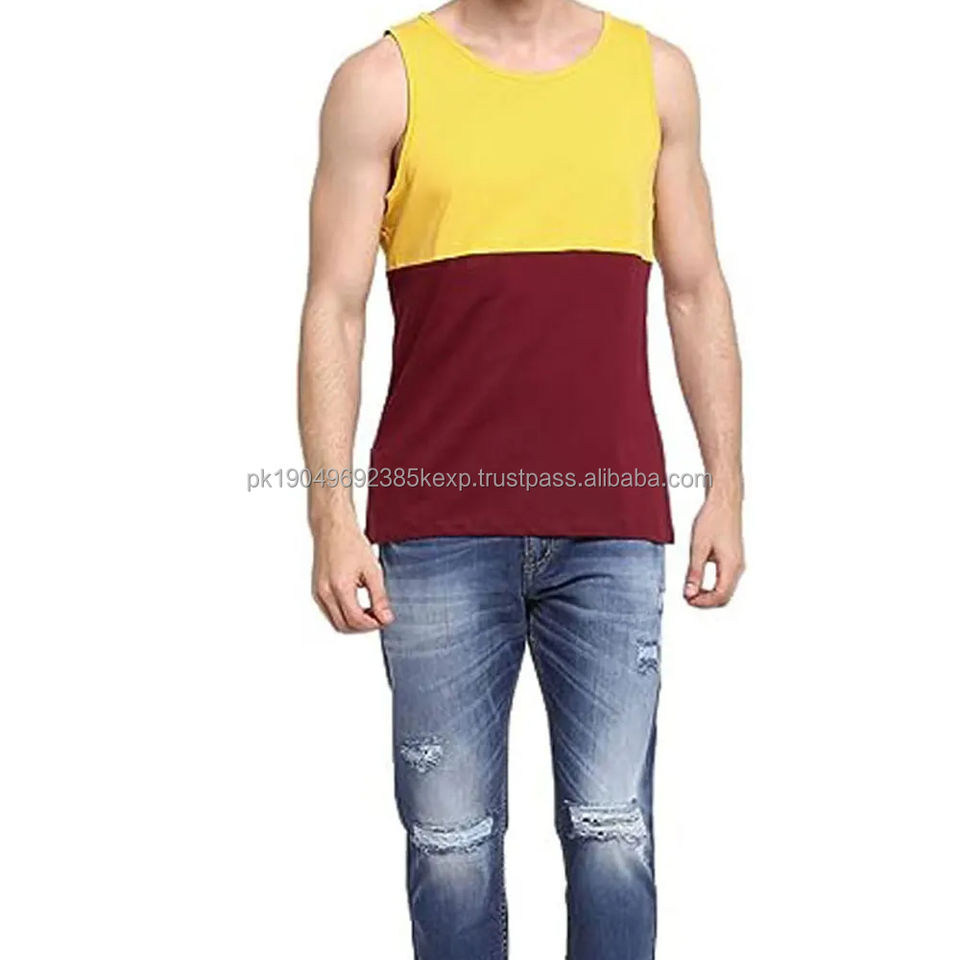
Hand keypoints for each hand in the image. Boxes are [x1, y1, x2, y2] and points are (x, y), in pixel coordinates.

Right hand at [311, 516, 393, 631]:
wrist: (333, 529)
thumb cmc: (350, 543)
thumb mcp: (373, 571)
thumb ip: (380, 597)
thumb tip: (385, 617)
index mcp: (340, 587)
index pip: (356, 620)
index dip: (373, 624)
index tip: (384, 619)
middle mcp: (325, 592)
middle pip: (344, 626)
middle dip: (363, 626)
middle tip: (378, 617)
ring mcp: (318, 593)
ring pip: (335, 622)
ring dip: (353, 622)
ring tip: (369, 611)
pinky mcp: (317, 591)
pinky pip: (329, 612)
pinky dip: (343, 614)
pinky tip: (357, 605)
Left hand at [684, 495, 744, 606]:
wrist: (724, 502)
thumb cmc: (713, 519)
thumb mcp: (698, 548)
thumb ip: (694, 573)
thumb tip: (690, 592)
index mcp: (731, 566)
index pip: (720, 596)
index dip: (703, 602)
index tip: (688, 599)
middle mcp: (738, 567)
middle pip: (724, 596)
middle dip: (706, 601)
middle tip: (688, 597)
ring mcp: (737, 563)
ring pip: (726, 589)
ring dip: (709, 594)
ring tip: (692, 589)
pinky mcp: (734, 558)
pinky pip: (726, 580)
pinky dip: (713, 585)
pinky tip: (700, 581)